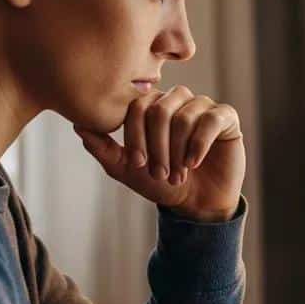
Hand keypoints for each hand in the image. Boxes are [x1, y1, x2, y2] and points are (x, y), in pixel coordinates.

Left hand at [74, 85, 244, 221]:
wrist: (197, 203)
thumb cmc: (161, 184)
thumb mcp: (126, 169)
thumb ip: (102, 147)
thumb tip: (78, 124)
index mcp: (153, 106)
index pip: (137, 106)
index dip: (135, 135)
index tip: (137, 164)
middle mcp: (177, 100)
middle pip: (160, 109)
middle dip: (157, 146)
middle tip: (159, 173)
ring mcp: (203, 107)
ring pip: (184, 116)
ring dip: (177, 151)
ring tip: (178, 174)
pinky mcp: (226, 118)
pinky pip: (210, 120)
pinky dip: (199, 144)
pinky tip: (193, 163)